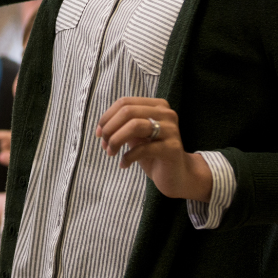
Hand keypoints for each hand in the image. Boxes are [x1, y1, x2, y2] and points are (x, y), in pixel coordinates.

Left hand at [96, 97, 211, 201]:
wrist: (179, 175)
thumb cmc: (153, 154)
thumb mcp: (136, 136)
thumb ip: (121, 126)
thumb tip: (101, 128)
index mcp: (157, 105)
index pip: (125, 102)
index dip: (107, 117)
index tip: (99, 133)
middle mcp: (166, 113)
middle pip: (128, 112)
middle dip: (109, 128)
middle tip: (104, 145)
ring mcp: (171, 130)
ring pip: (135, 125)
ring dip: (116, 140)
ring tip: (110, 153)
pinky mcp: (172, 148)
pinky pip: (143, 148)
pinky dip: (128, 157)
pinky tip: (123, 164)